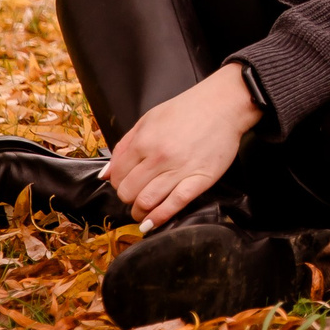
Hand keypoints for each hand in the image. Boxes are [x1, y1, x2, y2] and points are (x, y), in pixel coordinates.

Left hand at [106, 64, 260, 227]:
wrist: (224, 105)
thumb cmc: (187, 110)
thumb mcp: (148, 119)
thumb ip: (124, 146)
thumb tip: (106, 175)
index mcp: (144, 141)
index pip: (118, 175)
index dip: (118, 183)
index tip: (124, 183)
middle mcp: (159, 157)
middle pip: (129, 192)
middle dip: (127, 198)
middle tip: (134, 196)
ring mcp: (180, 169)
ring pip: (147, 202)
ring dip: (139, 212)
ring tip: (141, 211)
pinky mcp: (200, 179)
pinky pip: (174, 205)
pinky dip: (159, 218)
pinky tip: (151, 223)